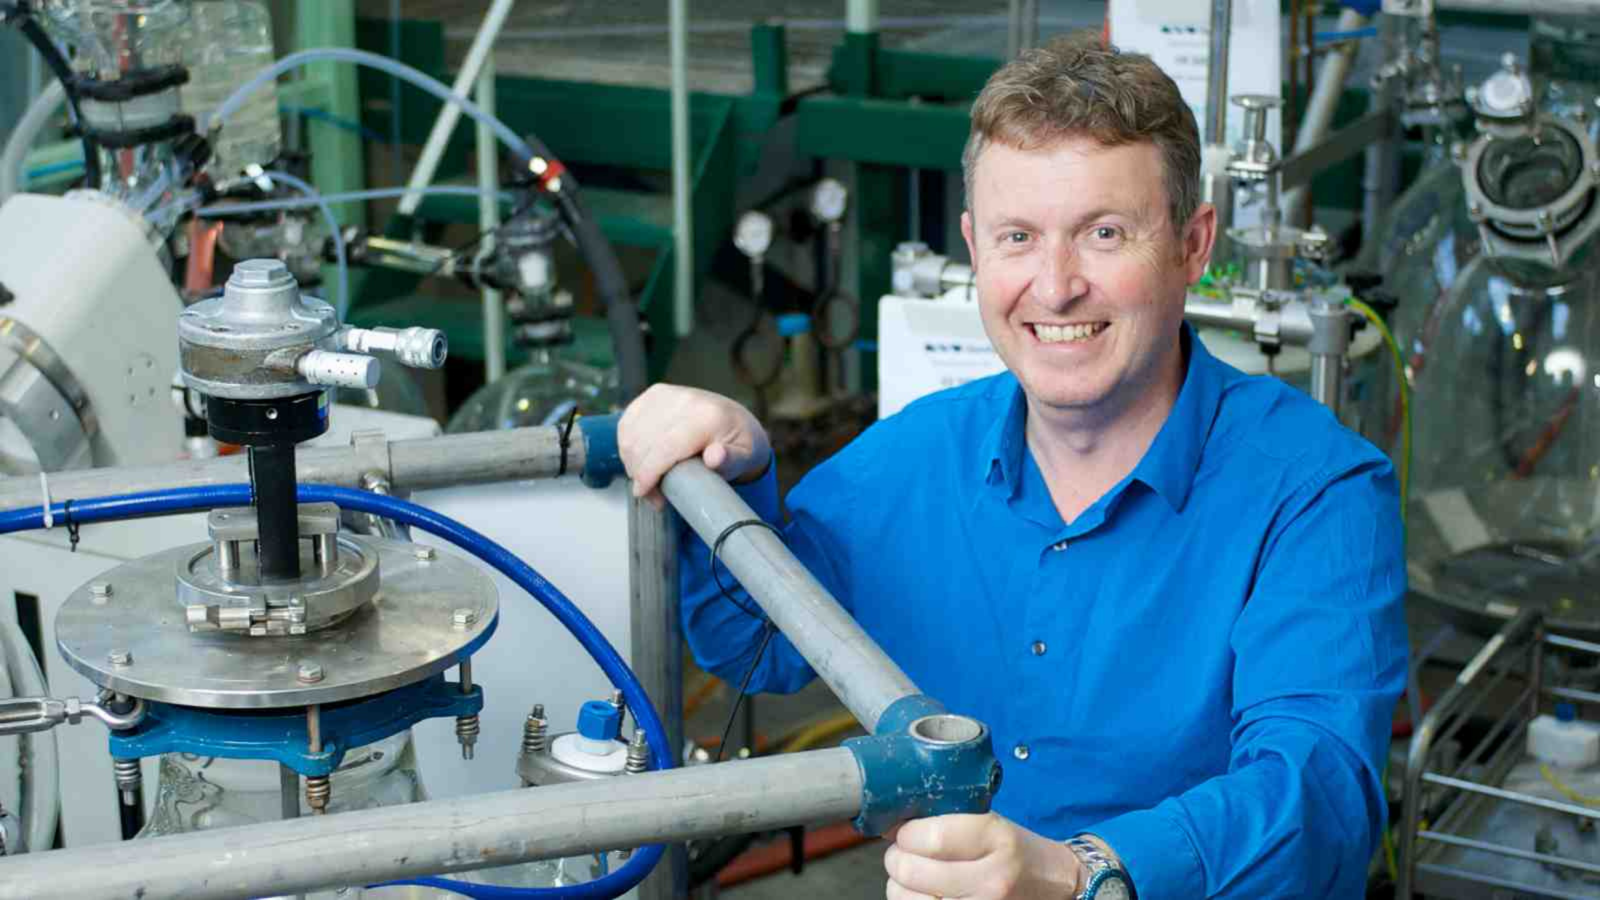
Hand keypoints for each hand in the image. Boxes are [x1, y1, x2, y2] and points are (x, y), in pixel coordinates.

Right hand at [617, 384, 771, 506]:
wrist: (736, 421)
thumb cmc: (739, 445)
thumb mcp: (746, 458)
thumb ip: (732, 461)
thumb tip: (715, 456)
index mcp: (708, 416)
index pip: (666, 446)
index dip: (649, 472)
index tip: (643, 492)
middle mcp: (686, 400)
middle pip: (645, 442)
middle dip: (640, 474)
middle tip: (653, 495)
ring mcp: (667, 394)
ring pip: (632, 434)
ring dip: (632, 462)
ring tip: (648, 480)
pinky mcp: (654, 394)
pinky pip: (627, 423)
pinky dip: (627, 446)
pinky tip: (639, 461)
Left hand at [883, 813, 1083, 899]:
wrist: (1054, 884)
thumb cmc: (1014, 849)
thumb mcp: (991, 821)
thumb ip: (947, 819)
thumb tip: (893, 824)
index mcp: (996, 839)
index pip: (931, 837)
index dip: (906, 833)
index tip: (905, 832)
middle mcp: (991, 880)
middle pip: (911, 871)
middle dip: (897, 858)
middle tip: (904, 854)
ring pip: (905, 899)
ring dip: (900, 885)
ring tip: (915, 877)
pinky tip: (925, 895)